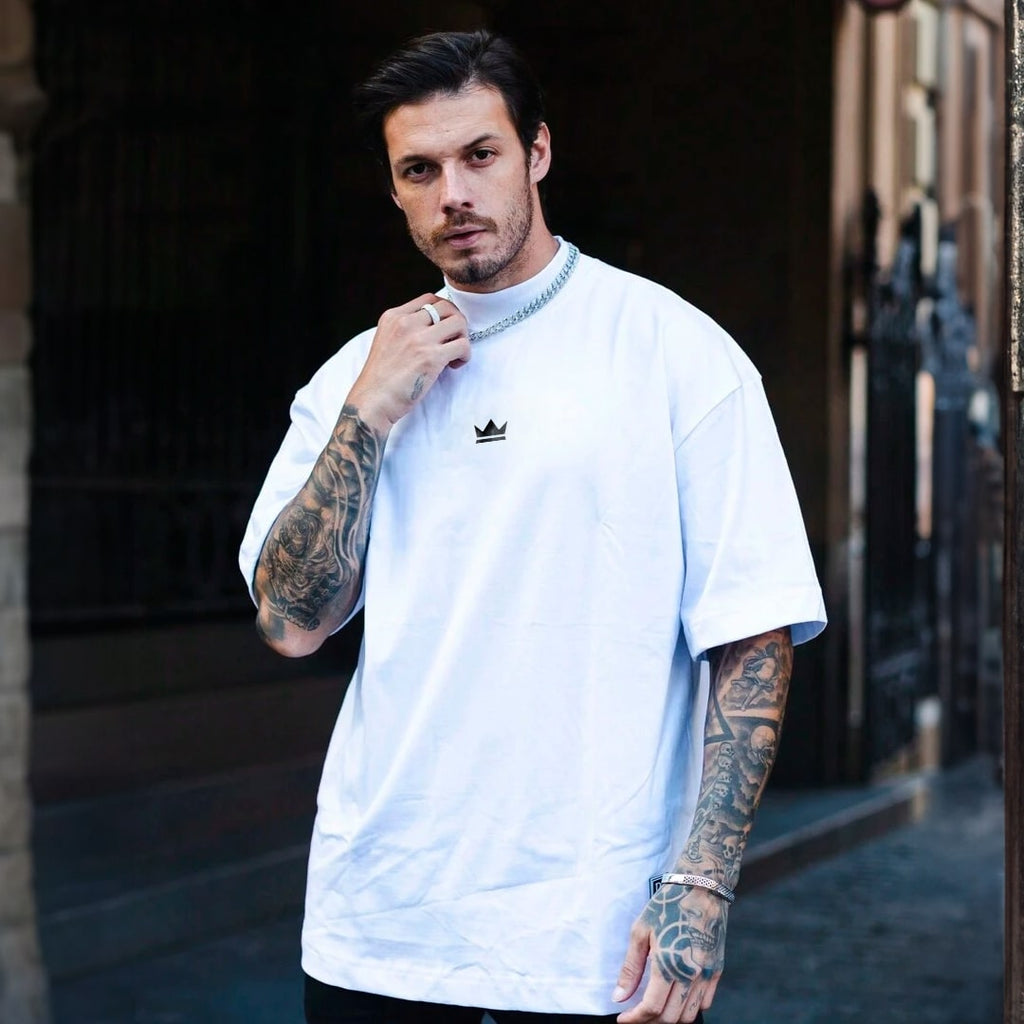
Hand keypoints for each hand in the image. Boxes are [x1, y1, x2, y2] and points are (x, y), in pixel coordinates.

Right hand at [347, 294, 469, 434]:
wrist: (372, 401)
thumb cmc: (380, 379)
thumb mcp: (386, 341)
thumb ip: (405, 330)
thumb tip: (435, 329)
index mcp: (393, 317)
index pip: (429, 299)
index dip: (443, 312)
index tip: (443, 329)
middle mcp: (406, 323)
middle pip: (447, 307)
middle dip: (456, 323)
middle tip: (453, 340)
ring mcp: (419, 339)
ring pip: (459, 322)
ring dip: (462, 338)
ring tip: (454, 354)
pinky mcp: (431, 357)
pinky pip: (462, 345)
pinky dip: (464, 355)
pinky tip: (454, 365)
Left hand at [613, 886, 727, 1022]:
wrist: (701, 887)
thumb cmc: (666, 905)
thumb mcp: (640, 931)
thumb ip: (630, 968)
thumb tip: (618, 997)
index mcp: (668, 964)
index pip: (651, 1008)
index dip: (635, 1019)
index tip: (622, 1019)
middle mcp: (691, 974)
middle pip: (670, 1018)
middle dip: (649, 1022)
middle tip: (636, 1015)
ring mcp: (707, 974)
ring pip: (688, 1016)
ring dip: (669, 1018)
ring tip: (654, 1009)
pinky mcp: (717, 970)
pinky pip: (704, 1003)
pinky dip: (689, 1009)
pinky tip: (675, 998)